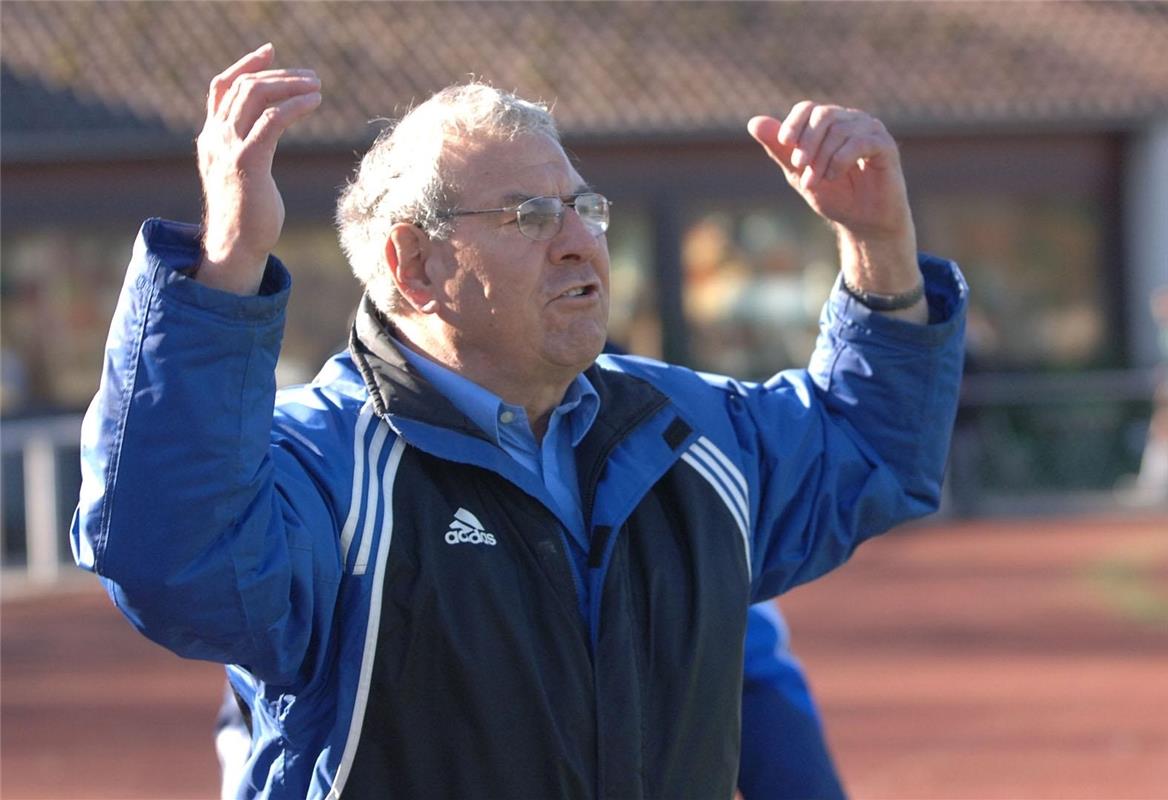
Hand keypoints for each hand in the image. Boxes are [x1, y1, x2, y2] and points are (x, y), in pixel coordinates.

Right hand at [195, 44, 321, 293]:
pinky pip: (273, 120)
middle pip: (243, 87)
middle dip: (279, 75)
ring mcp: (228, 149)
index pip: (222, 88)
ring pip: (256, 96)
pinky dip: (295, 106)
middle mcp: (215, 138)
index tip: (270, 53)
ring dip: (290, 85)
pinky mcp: (247, 162)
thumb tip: (267, 133)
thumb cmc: (246, 216)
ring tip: (317, 87)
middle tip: (311, 76)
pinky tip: (314, 102)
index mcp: (212, 139)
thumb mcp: (242, 173)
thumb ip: (247, 148)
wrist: (235, 247)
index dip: (245, 66)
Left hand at [748, 103, 911, 240]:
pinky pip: (859, 142)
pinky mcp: (885, 146)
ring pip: (839, 130)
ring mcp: (870, 130)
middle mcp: (851, 121)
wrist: (863, 222)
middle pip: (823, 115)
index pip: (808, 108)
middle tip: (800, 168)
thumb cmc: (834, 196)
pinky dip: (840, 160)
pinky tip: (834, 176)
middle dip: (807, 143)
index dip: (794, 124)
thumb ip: (779, 150)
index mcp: (830, 125)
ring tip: (816, 180)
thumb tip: (753, 122)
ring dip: (821, 158)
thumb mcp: (799, 174)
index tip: (785, 143)